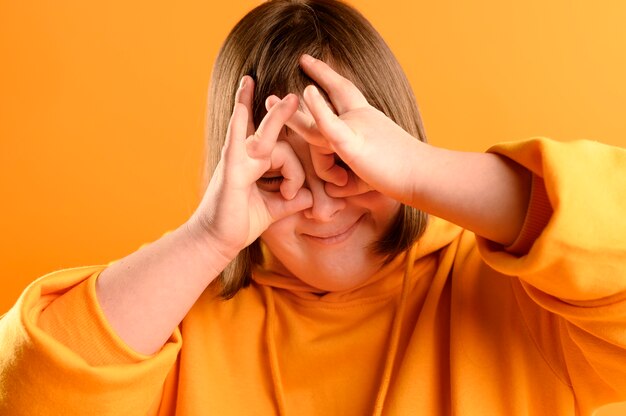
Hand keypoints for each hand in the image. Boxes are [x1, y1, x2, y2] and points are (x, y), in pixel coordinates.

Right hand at [188, 76, 312, 260]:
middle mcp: (246, 158)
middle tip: (294, 95)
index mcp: (256, 165)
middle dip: (280, 113)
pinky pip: (235, 141)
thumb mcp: (274, 209)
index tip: (293, 195)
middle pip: (270, 133)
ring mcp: (237, 160)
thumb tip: (310, 197)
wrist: (216, 241)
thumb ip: (292, 201)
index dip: (295, 175)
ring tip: (292, 99)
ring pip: (265, 138)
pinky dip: (238, 123)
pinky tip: (241, 104)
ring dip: (277, 117)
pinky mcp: (230, 169)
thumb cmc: (240, 223)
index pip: (283, 153)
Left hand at [283, 54, 427, 204]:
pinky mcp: (353, 144)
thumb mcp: (365, 176)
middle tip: (303, 59)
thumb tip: (331, 191)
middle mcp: (361, 118)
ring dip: (295, 108)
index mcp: (365, 121)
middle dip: (320, 74)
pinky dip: (319, 108)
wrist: (421, 177)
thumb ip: (345, 181)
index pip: (345, 93)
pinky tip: (308, 92)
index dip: (329, 78)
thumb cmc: (397, 176)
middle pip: (337, 91)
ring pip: (319, 122)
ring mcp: (356, 128)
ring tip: (270, 100)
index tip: (314, 65)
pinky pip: (331, 125)